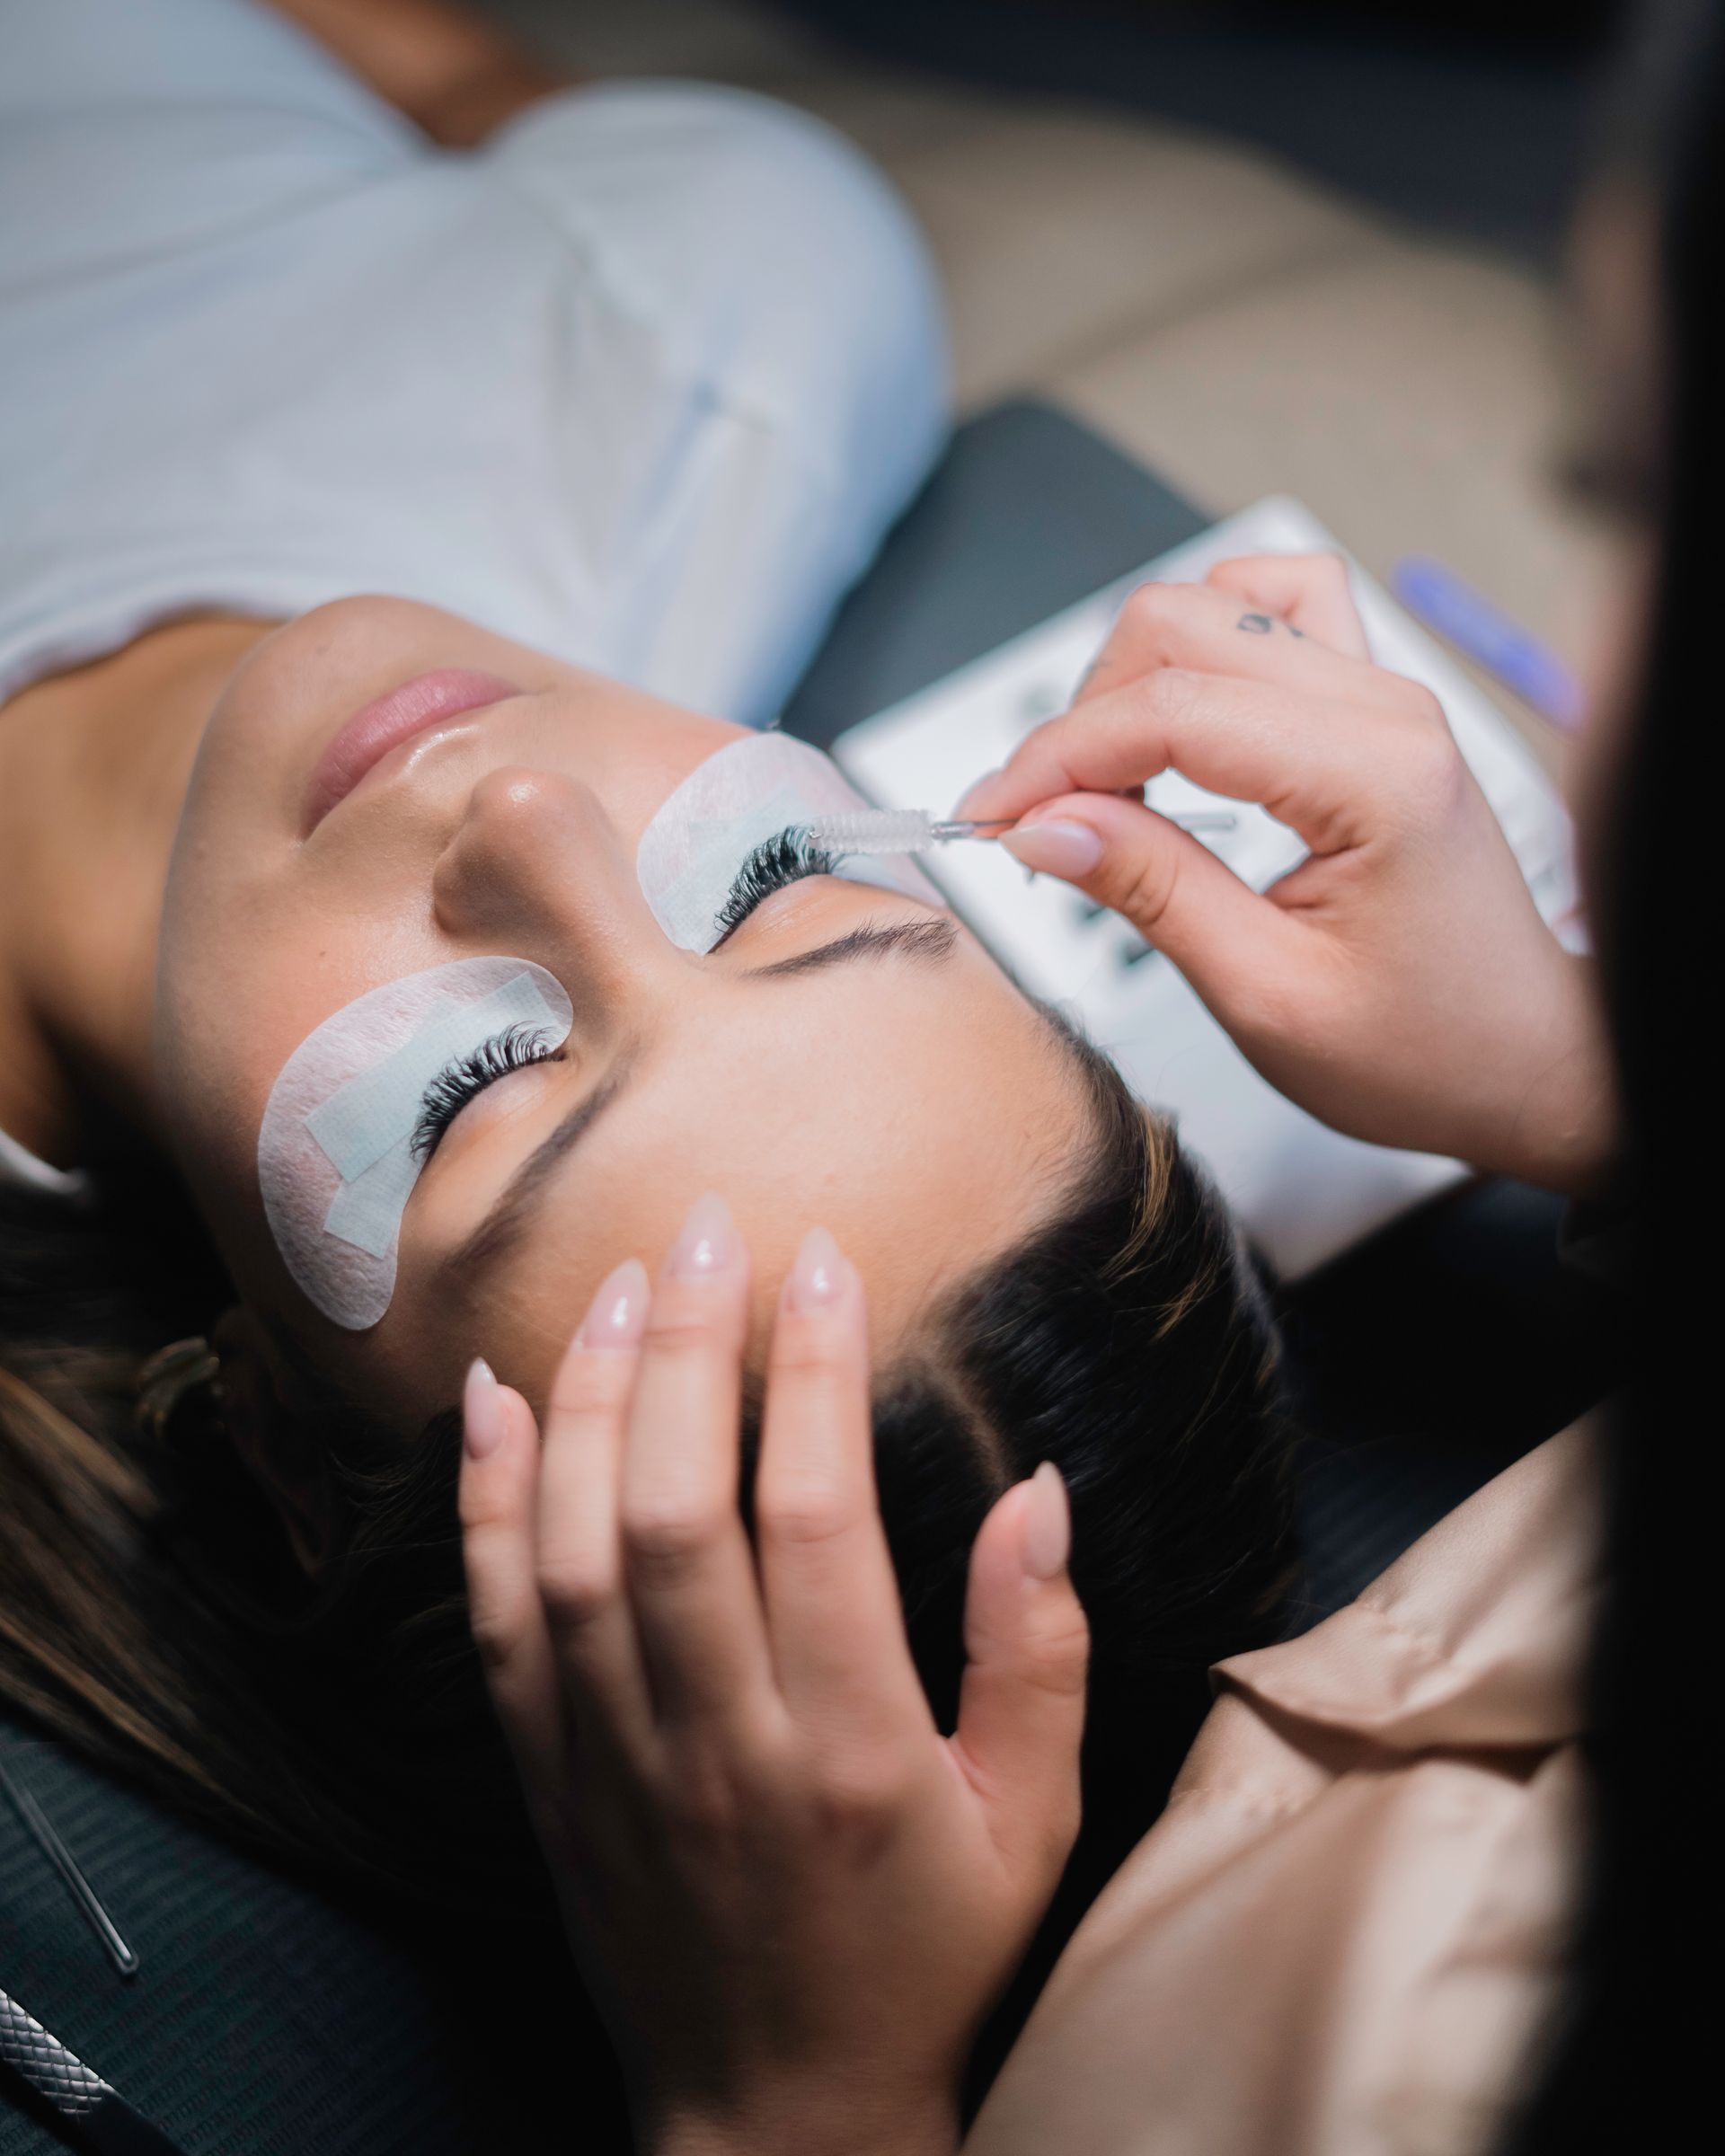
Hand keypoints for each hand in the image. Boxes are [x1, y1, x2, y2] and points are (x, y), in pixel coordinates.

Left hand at [459, 1198, 1087, 2155]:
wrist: (779, 2116)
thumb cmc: (926, 1961)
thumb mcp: (1031, 1825)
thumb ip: (1034, 1654)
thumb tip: (1038, 1489)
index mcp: (852, 1749)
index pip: (816, 1520)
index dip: (814, 1373)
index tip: (824, 1261)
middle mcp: (719, 1743)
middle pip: (674, 1509)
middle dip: (686, 1348)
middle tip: (704, 1228)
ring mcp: (615, 1760)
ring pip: (573, 1550)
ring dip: (586, 1401)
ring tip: (617, 1284)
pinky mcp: (549, 1775)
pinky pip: (497, 1623)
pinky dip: (485, 1503)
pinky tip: (496, 1397)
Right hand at [959, 555, 1617, 1195]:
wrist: (1526, 1063)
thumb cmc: (1426, 1049)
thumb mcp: (1265, 996)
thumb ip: (1151, 891)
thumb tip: (1042, 824)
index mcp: (1373, 777)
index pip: (1172, 712)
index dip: (1058, 758)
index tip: (991, 817)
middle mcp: (1388, 711)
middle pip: (1183, 624)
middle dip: (1083, 716)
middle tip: (1037, 816)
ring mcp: (1387, 698)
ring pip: (1220, 600)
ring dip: (1136, 675)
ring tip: (1104, 777)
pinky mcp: (1375, 710)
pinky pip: (1276, 612)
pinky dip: (1203, 645)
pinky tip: (1177, 722)